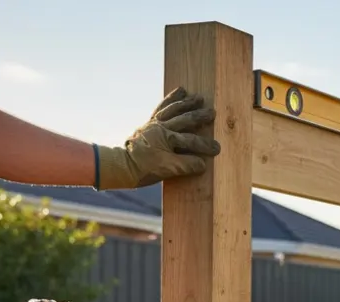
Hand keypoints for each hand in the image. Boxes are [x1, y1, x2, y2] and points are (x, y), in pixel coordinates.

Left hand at [94, 87, 221, 189]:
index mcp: (166, 138)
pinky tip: (178, 93)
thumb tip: (203, 163)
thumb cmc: (144, 168)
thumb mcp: (168, 170)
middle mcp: (161, 127)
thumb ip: (186, 165)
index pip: (191, 140)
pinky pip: (161, 108)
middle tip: (212, 112)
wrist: (121, 166)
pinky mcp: (149, 123)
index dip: (205, 145)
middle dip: (199, 116)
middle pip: (184, 119)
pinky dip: (170, 100)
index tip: (217, 149)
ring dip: (186, 103)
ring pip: (173, 109)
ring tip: (198, 97)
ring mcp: (154, 124)